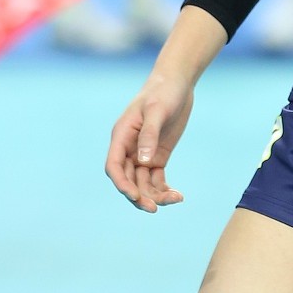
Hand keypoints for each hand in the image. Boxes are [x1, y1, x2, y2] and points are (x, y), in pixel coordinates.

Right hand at [105, 71, 192, 211]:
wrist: (177, 84)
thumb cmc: (163, 92)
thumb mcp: (157, 110)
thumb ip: (149, 135)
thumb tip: (143, 162)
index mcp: (121, 136)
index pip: (114, 166)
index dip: (121, 184)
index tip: (135, 196)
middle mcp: (129, 148)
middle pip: (128, 179)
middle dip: (139, 195)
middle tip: (154, 208)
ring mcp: (143, 154)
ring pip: (142, 183)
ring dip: (154, 195)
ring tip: (175, 199)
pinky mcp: (157, 156)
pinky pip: (156, 179)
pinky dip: (164, 189)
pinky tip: (177, 195)